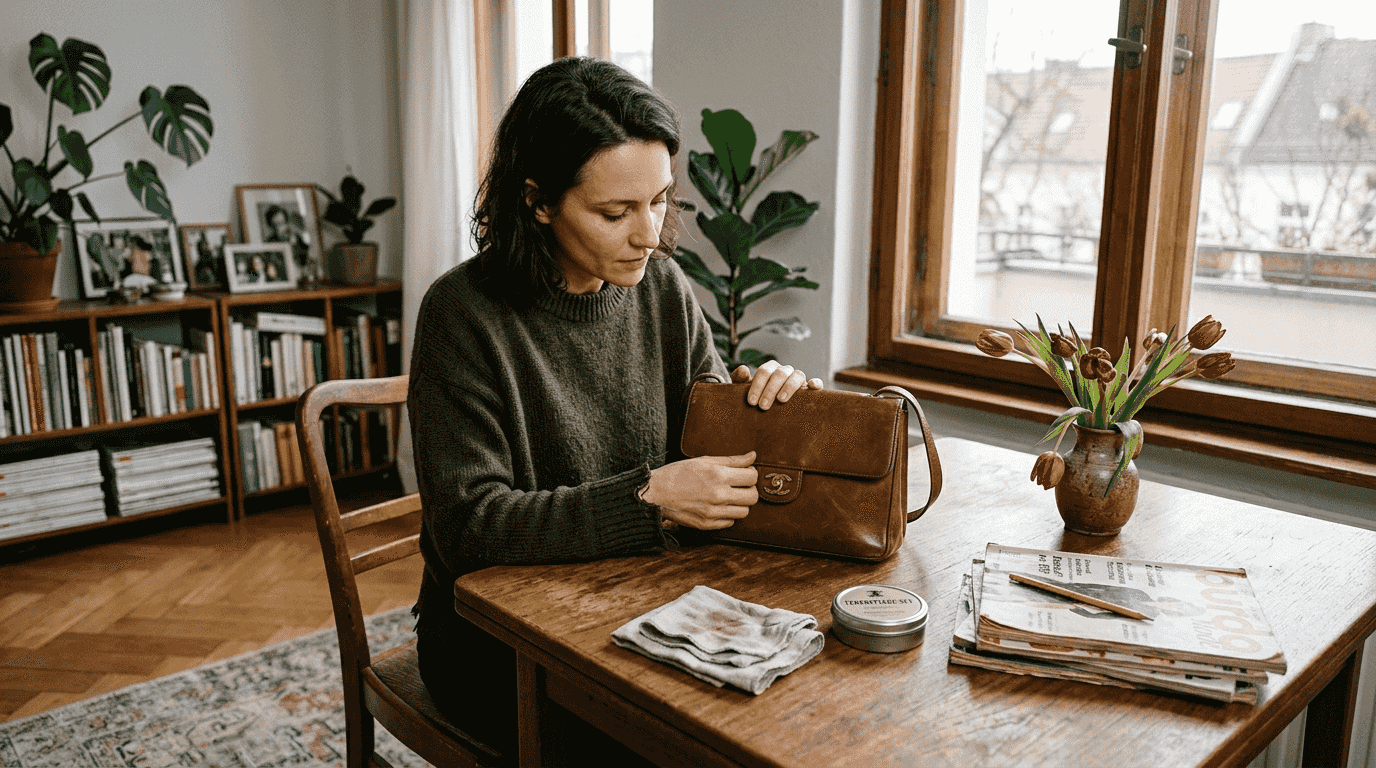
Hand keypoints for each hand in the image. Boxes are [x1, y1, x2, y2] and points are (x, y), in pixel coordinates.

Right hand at [641, 452, 758, 529]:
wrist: (655, 493)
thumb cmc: (678, 473)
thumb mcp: (704, 461)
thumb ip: (732, 460)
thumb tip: (753, 456)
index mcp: (718, 475)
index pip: (752, 477)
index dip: (751, 473)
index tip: (744, 473)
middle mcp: (718, 495)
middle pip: (752, 497)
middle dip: (749, 489)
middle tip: (739, 485)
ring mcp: (713, 513)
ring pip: (744, 512)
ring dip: (740, 503)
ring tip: (728, 496)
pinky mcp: (707, 525)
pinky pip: (730, 522)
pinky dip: (728, 514)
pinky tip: (718, 506)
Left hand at [731, 361, 823, 409]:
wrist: (771, 412)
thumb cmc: (758, 400)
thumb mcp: (746, 391)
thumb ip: (740, 380)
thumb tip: (742, 369)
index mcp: (770, 369)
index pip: (764, 371)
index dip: (757, 385)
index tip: (751, 402)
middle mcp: (785, 371)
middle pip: (780, 373)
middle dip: (770, 389)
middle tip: (763, 406)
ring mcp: (798, 379)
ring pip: (797, 375)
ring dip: (789, 386)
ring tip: (781, 400)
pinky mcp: (809, 389)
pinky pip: (816, 382)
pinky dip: (815, 383)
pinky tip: (812, 387)